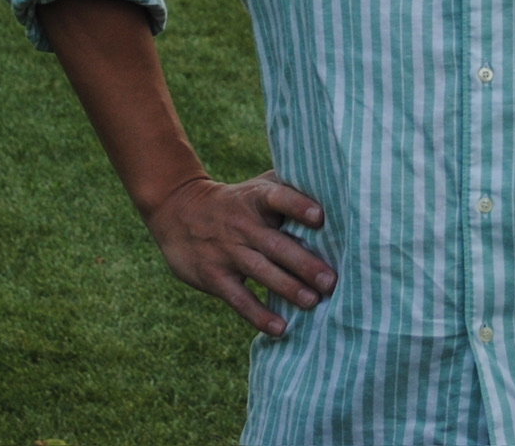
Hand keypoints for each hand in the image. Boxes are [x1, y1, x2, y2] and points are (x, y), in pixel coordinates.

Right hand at [143, 170, 336, 334]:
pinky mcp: (214, 276)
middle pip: (276, 244)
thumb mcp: (257, 187)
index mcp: (257, 199)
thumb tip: (335, 190)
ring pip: (261, 271)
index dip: (298, 206)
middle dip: (305, 263)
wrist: (178, 209)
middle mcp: (243, 225)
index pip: (279, 198)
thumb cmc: (236, 200)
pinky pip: (239, 298)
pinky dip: (258, 314)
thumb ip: (290, 188)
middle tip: (332, 281)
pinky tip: (279, 327)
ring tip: (312, 302)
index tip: (320, 217)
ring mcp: (227, 251)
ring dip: (288, 288)